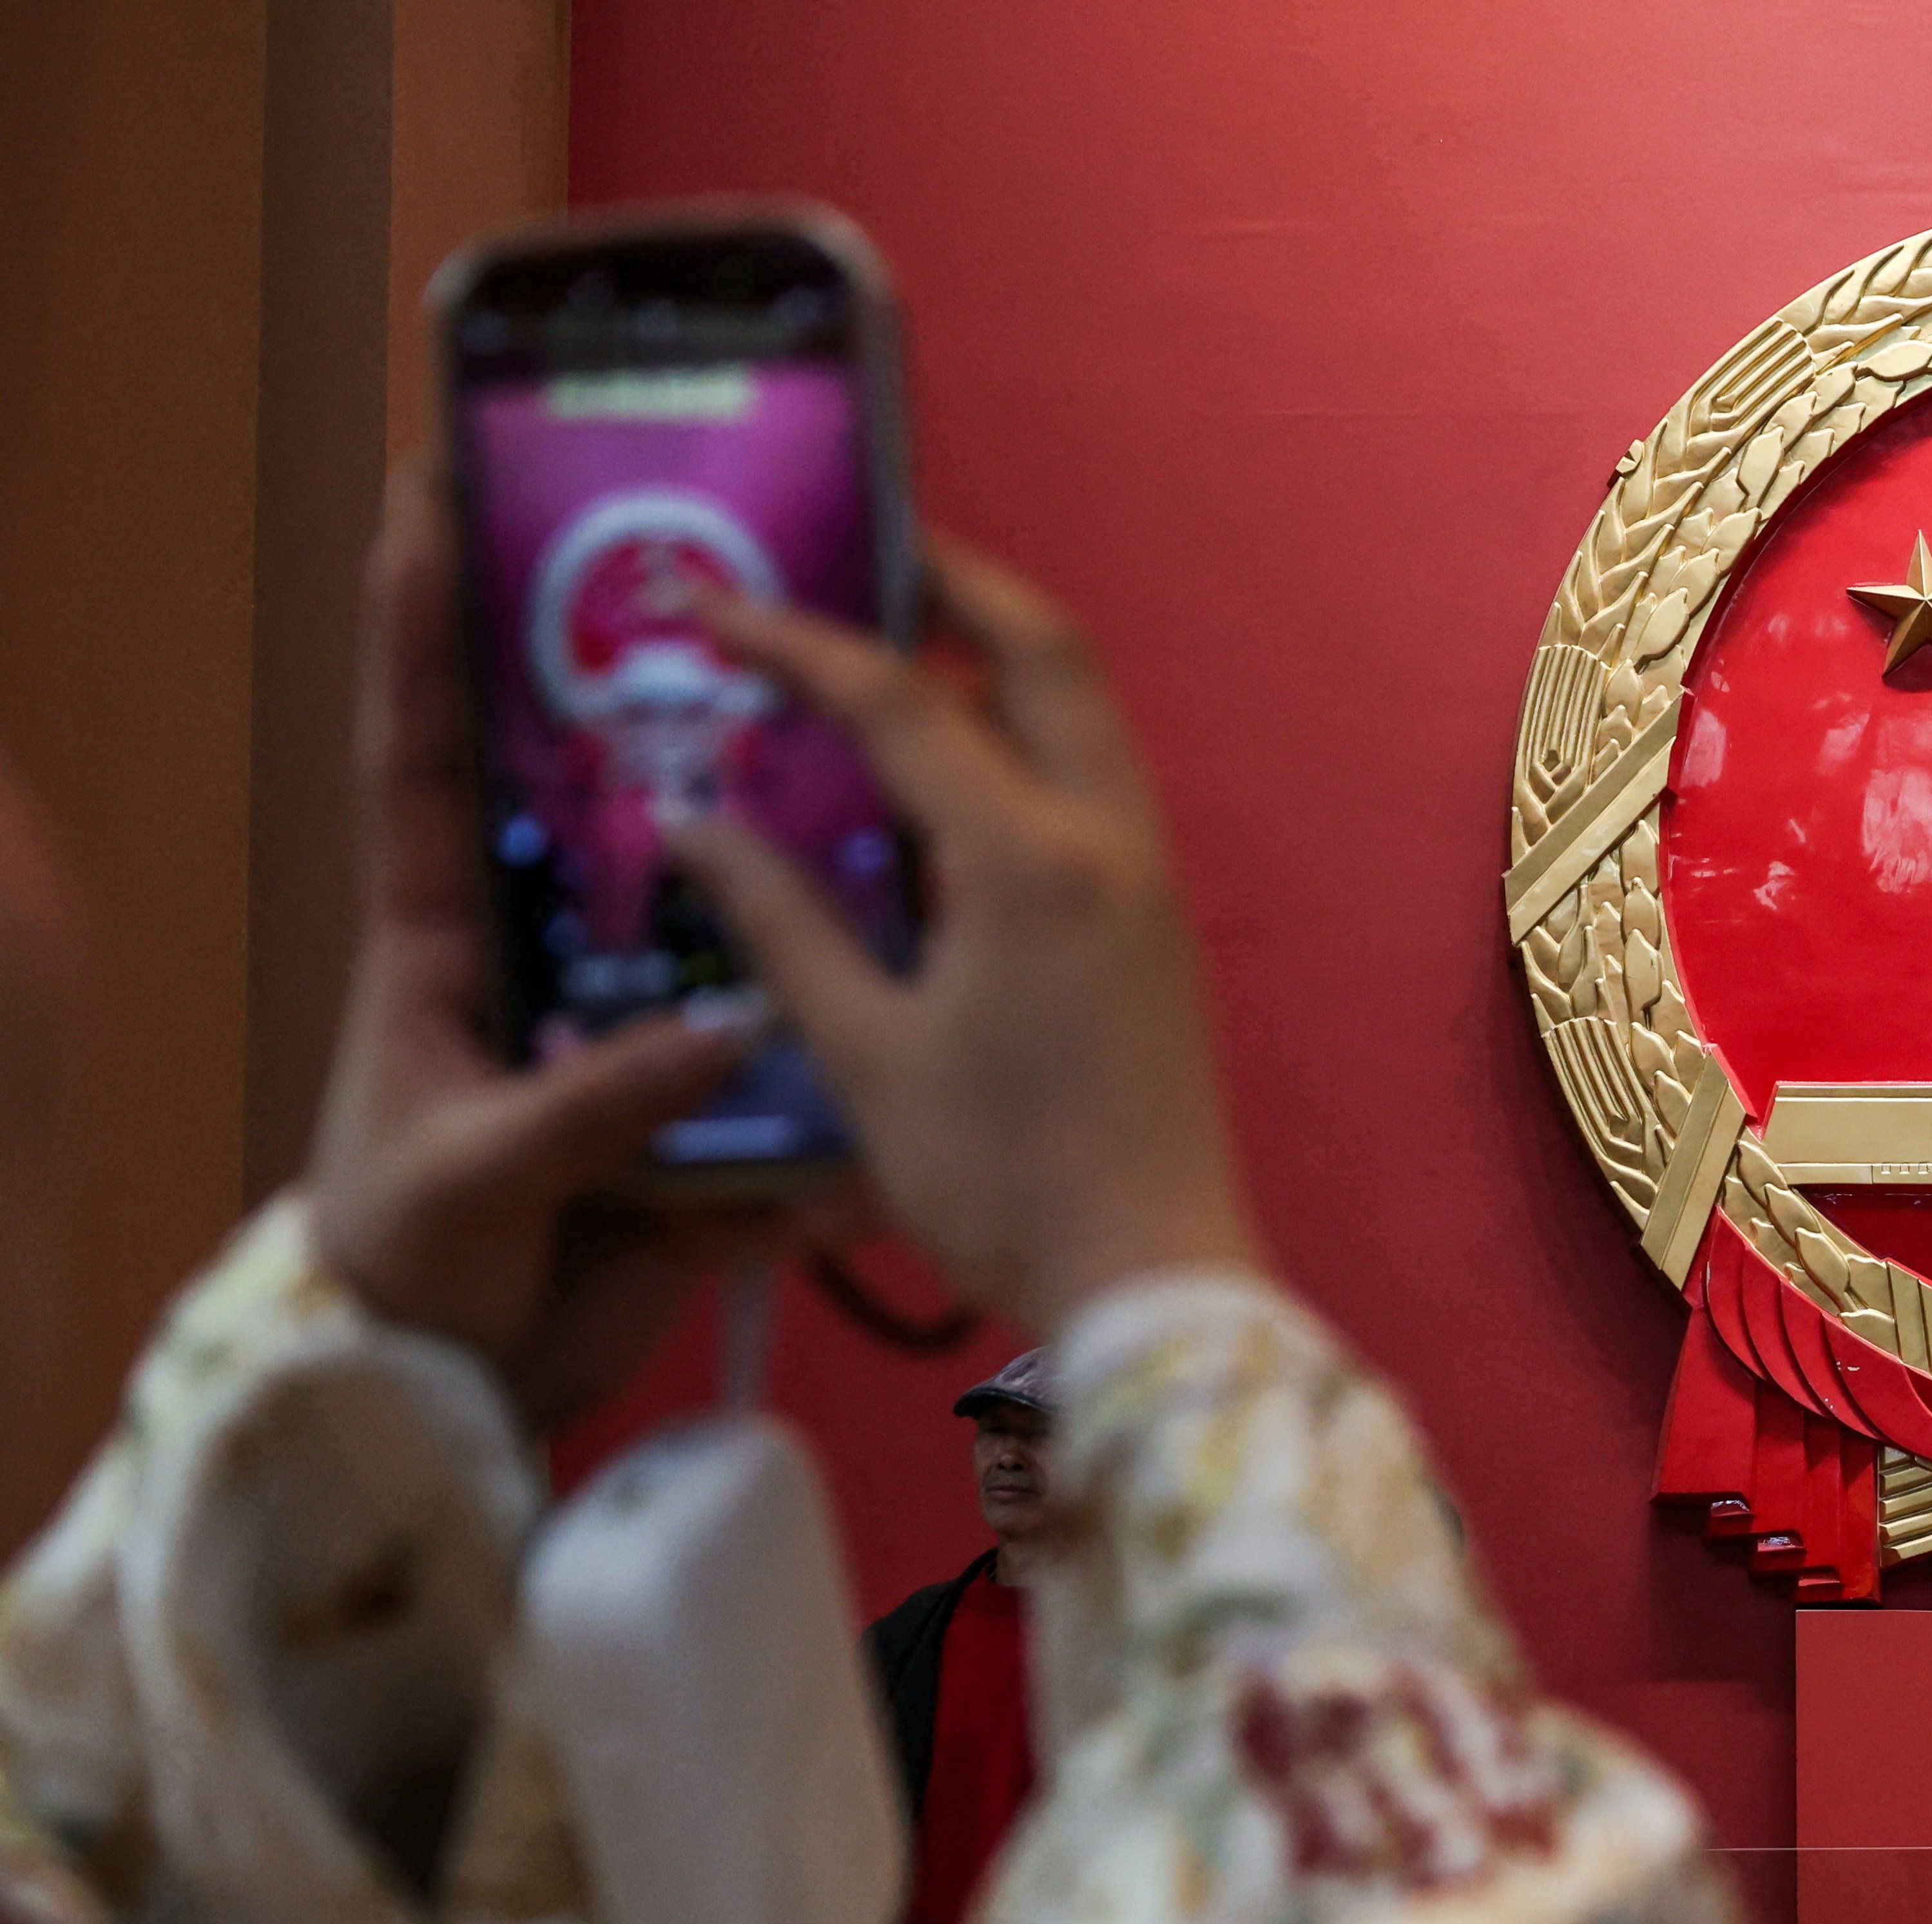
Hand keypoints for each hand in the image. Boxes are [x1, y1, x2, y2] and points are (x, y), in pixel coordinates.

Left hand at [304, 465, 786, 1425]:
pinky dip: (835, 1090)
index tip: (431, 505)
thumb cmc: (408, 1264)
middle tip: (725, 592)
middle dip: (655, 707)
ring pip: (722, 929)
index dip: (421, 637)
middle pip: (604, 810)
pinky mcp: (693, 1116)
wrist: (456, 1396)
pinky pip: (782, 1081)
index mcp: (441, 946)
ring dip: (792, 879)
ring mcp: (624, 1033)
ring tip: (879, 803)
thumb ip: (594, 1104)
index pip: (421, 762)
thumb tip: (727, 1031)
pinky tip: (895, 1077)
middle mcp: (543, 961)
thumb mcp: (473, 1179)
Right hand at [674, 546, 1256, 1334]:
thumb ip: (781, 924)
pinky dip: (1023, 749)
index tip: (713, 603)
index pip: (899, 700)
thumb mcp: (863, 1053)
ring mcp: (1148, 883)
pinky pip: (1093, 792)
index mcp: (1028, 858)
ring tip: (890, 659)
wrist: (1150, 1279)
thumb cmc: (1000, 1180)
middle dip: (951, 588)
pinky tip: (945, 785)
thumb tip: (698, 824)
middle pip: (1044, 654)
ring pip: (1083, 719)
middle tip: (857, 561)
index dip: (796, 641)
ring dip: (994, 666)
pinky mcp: (1158, 930)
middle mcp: (1108, 843)